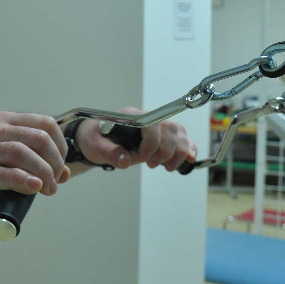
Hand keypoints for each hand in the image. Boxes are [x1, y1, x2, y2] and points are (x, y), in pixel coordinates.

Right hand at [0, 111, 70, 204]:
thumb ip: (16, 155)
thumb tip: (52, 172)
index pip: (43, 124)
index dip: (60, 144)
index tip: (61, 164)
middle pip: (38, 138)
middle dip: (55, 161)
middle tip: (56, 180)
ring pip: (22, 154)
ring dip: (43, 173)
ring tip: (48, 189)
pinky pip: (0, 173)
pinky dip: (22, 180)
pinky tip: (32, 188)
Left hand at [75, 107, 196, 171]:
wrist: (95, 137)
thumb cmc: (95, 138)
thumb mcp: (96, 147)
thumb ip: (110, 153)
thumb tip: (125, 161)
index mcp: (131, 116)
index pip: (152, 123)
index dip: (152, 143)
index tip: (142, 158)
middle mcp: (147, 117)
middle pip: (170, 128)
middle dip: (165, 151)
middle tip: (152, 165)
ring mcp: (157, 125)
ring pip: (179, 133)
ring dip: (179, 152)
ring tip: (167, 167)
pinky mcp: (162, 135)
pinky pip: (182, 138)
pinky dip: (189, 148)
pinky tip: (190, 159)